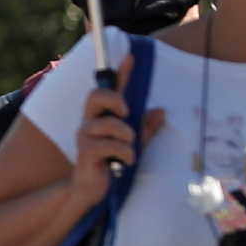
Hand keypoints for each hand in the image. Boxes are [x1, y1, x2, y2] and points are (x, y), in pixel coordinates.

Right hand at [69, 78, 161, 208]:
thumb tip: (160, 111)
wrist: (91, 189)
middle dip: (114, 99)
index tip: (131, 57)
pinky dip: (126, 153)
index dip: (121, 73)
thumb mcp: (134, 143)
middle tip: (127, 111)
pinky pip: (111, 145)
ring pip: (110, 124)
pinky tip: (126, 162)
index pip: (110, 89)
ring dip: (127, 137)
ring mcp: (85, 136)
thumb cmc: (111, 163)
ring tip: (130, 150)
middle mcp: (90, 122)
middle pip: (97, 96)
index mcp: (102, 116)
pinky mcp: (86, 152)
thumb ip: (146, 128)